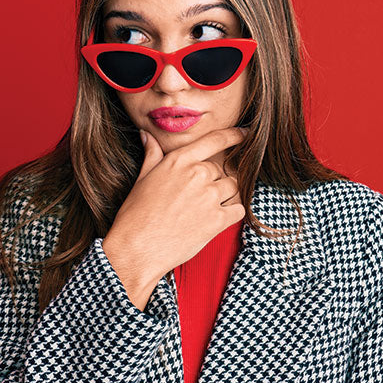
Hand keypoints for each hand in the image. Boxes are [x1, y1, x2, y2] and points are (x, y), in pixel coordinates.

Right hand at [103, 126, 247, 285]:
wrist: (137, 247)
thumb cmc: (136, 214)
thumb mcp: (142, 178)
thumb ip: (152, 155)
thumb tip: (147, 135)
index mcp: (180, 160)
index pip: (216, 140)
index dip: (235, 136)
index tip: (245, 135)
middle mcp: (198, 174)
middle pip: (223, 171)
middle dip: (216, 182)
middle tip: (199, 199)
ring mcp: (209, 197)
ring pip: (234, 188)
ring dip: (226, 197)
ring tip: (206, 210)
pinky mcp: (217, 220)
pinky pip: (239, 210)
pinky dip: (233, 214)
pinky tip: (217, 220)